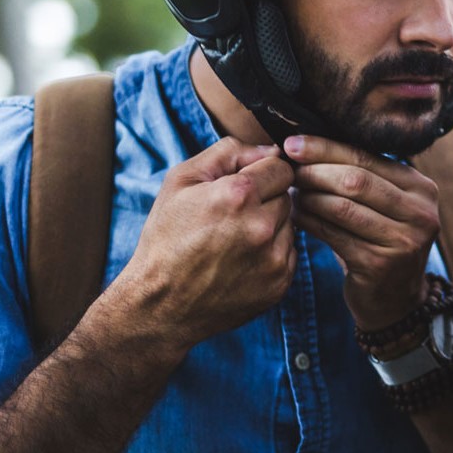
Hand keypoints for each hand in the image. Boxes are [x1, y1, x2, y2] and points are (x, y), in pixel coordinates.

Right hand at [117, 138, 296, 349]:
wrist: (162, 303)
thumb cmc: (166, 237)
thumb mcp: (181, 181)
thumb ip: (228, 153)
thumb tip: (271, 149)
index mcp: (238, 195)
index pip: (281, 167)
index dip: (262, 172)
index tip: (244, 185)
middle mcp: (262, 227)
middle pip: (287, 196)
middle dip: (265, 199)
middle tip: (233, 216)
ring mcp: (274, 258)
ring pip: (290, 225)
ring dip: (270, 226)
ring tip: (235, 239)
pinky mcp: (280, 284)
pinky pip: (290, 254)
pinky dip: (272, 253)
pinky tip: (242, 260)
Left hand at [284, 134, 438, 329]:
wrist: (396, 301)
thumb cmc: (382, 242)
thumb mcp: (386, 206)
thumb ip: (363, 176)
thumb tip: (307, 144)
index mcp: (422, 189)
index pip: (367, 158)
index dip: (326, 148)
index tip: (293, 143)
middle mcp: (420, 213)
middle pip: (355, 180)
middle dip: (315, 172)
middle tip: (288, 170)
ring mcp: (404, 241)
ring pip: (342, 207)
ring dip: (309, 197)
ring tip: (291, 193)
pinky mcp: (380, 264)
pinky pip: (334, 234)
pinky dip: (310, 222)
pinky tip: (297, 216)